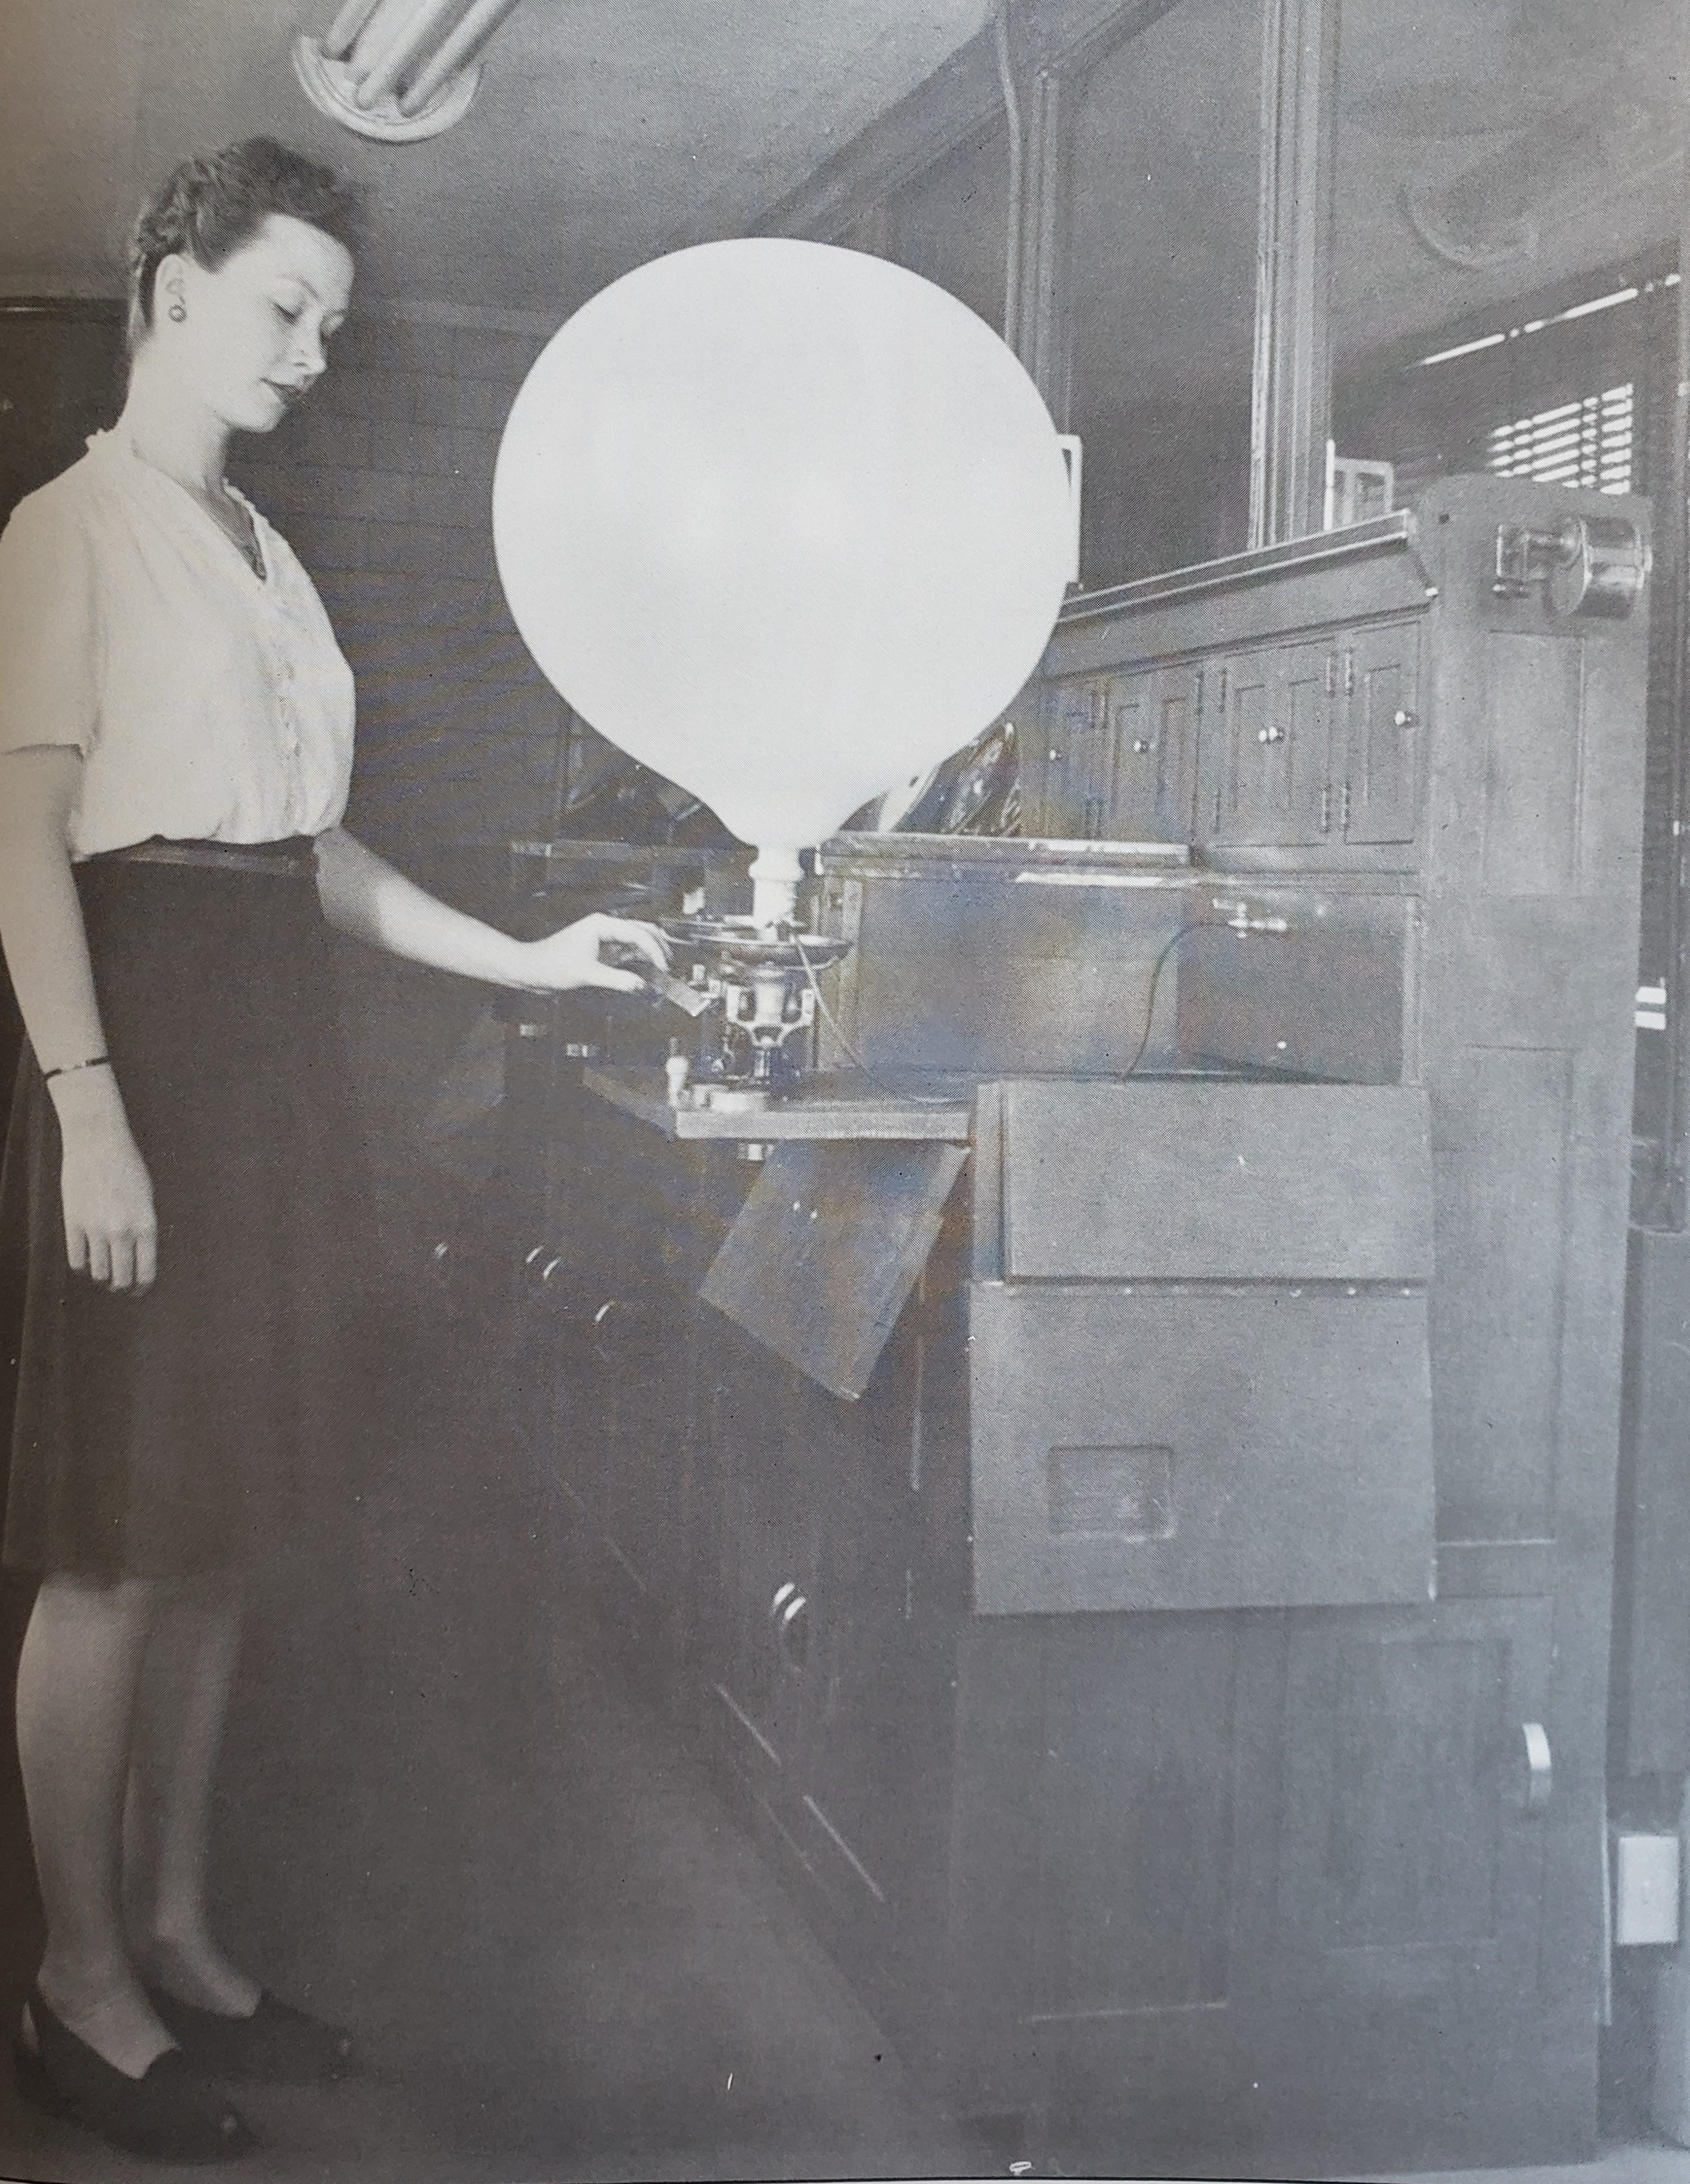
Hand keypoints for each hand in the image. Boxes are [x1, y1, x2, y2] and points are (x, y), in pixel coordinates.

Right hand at [52, 1068, 156, 1293]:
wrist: (98, 1143)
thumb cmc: (128, 1167)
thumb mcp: (147, 1198)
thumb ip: (144, 1229)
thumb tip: (139, 1258)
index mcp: (146, 1225)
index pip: (146, 1272)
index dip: (142, 1287)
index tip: (139, 1291)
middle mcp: (122, 1232)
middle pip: (121, 1279)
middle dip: (122, 1287)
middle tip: (120, 1287)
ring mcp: (95, 1229)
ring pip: (98, 1274)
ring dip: (102, 1277)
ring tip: (104, 1272)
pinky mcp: (72, 1224)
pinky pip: (77, 1260)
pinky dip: (83, 1266)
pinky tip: (87, 1260)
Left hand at [518, 913, 670, 994]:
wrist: (531, 968)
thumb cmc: (552, 965)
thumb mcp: (587, 974)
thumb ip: (617, 979)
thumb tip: (641, 985)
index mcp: (601, 924)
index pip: (638, 933)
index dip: (654, 951)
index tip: (663, 968)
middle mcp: (604, 926)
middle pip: (642, 930)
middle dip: (658, 946)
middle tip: (669, 965)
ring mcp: (603, 936)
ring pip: (636, 939)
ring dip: (650, 951)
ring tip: (662, 968)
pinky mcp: (600, 948)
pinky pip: (626, 950)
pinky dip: (638, 958)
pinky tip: (645, 969)